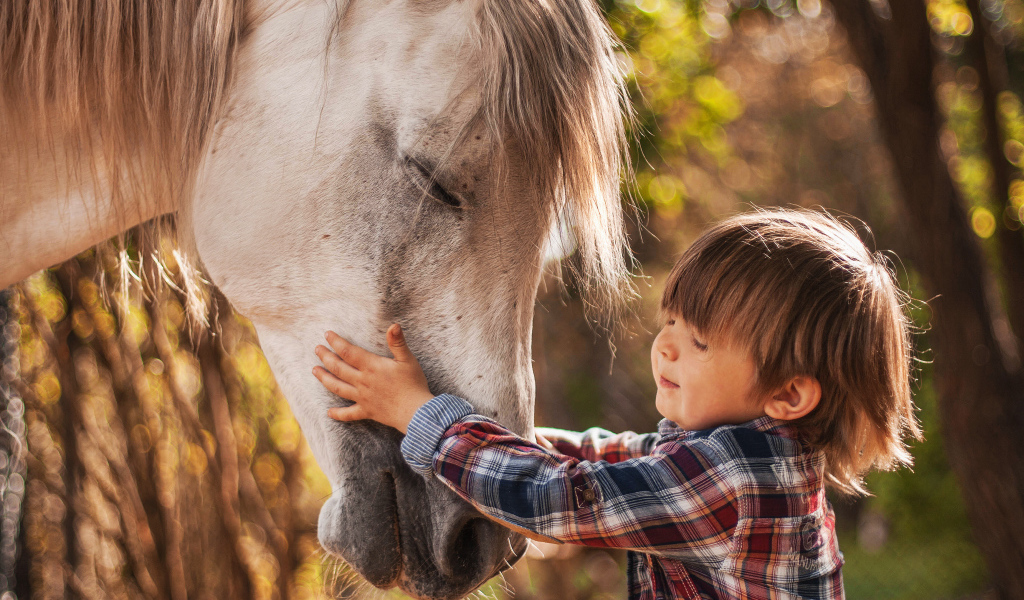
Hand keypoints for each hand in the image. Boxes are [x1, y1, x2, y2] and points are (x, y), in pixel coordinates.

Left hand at [313, 324, 433, 433]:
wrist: (416, 412)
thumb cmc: (413, 384)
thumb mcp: (408, 360)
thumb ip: (398, 342)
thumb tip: (393, 325)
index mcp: (372, 367)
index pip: (349, 351)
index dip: (336, 342)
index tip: (327, 334)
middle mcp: (363, 381)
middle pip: (338, 368)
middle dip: (326, 357)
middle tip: (317, 349)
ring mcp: (363, 397)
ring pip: (338, 387)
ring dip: (325, 378)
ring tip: (315, 371)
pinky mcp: (367, 411)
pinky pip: (349, 414)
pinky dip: (338, 414)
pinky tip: (329, 412)